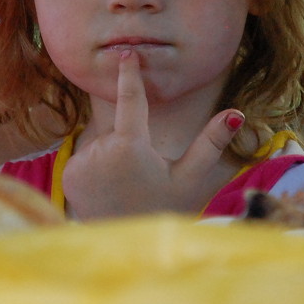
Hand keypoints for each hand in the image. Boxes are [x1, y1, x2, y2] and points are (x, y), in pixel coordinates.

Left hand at [61, 50, 242, 218]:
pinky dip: (97, 168)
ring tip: (125, 186)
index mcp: (132, 146)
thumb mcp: (190, 178)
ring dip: (113, 156)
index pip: (131, 99)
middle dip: (130, 141)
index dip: (130, 74)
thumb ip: (210, 143)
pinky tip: (108, 191)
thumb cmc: (163, 211)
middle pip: (118, 129)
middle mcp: (101, 150)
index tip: (126, 53)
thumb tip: (235, 112)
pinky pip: (86, 159)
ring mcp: (81, 163)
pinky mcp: (68, 175)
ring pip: (102, 144)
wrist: (128, 250)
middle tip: (142, 175)